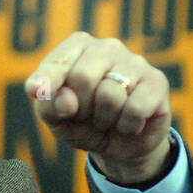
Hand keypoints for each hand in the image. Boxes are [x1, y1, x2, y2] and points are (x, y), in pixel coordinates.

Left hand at [24, 32, 172, 184]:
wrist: (118, 146)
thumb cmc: (80, 123)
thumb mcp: (54, 117)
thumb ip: (49, 104)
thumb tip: (67, 101)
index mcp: (78, 46)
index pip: (58, 60)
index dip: (47, 82)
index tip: (36, 92)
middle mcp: (108, 47)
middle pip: (83, 77)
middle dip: (80, 108)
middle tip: (86, 115)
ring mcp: (135, 62)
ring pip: (110, 95)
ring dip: (103, 120)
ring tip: (107, 119)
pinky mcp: (157, 82)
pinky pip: (135, 108)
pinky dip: (126, 125)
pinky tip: (129, 123)